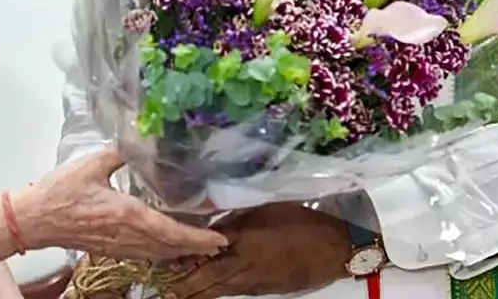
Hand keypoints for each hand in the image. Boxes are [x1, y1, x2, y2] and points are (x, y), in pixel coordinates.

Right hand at [17, 149, 228, 260]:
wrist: (34, 219)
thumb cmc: (60, 193)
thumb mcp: (93, 164)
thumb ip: (121, 152)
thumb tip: (141, 138)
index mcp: (128, 214)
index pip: (172, 231)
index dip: (198, 237)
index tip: (218, 238)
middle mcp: (128, 235)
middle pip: (170, 248)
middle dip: (196, 247)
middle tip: (217, 244)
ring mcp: (118, 246)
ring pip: (158, 255)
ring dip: (181, 252)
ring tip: (199, 247)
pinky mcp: (109, 249)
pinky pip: (143, 255)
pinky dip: (161, 254)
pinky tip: (165, 248)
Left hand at [162, 202, 350, 298]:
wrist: (333, 247)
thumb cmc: (301, 219)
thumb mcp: (266, 207)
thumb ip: (238, 216)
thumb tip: (214, 222)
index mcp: (243, 239)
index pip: (205, 251)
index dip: (184, 258)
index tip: (163, 261)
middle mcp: (245, 263)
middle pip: (207, 280)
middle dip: (184, 287)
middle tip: (164, 291)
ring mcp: (255, 280)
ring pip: (220, 290)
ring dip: (198, 292)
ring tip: (177, 293)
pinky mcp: (265, 289)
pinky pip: (236, 291)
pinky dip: (219, 292)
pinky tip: (209, 291)